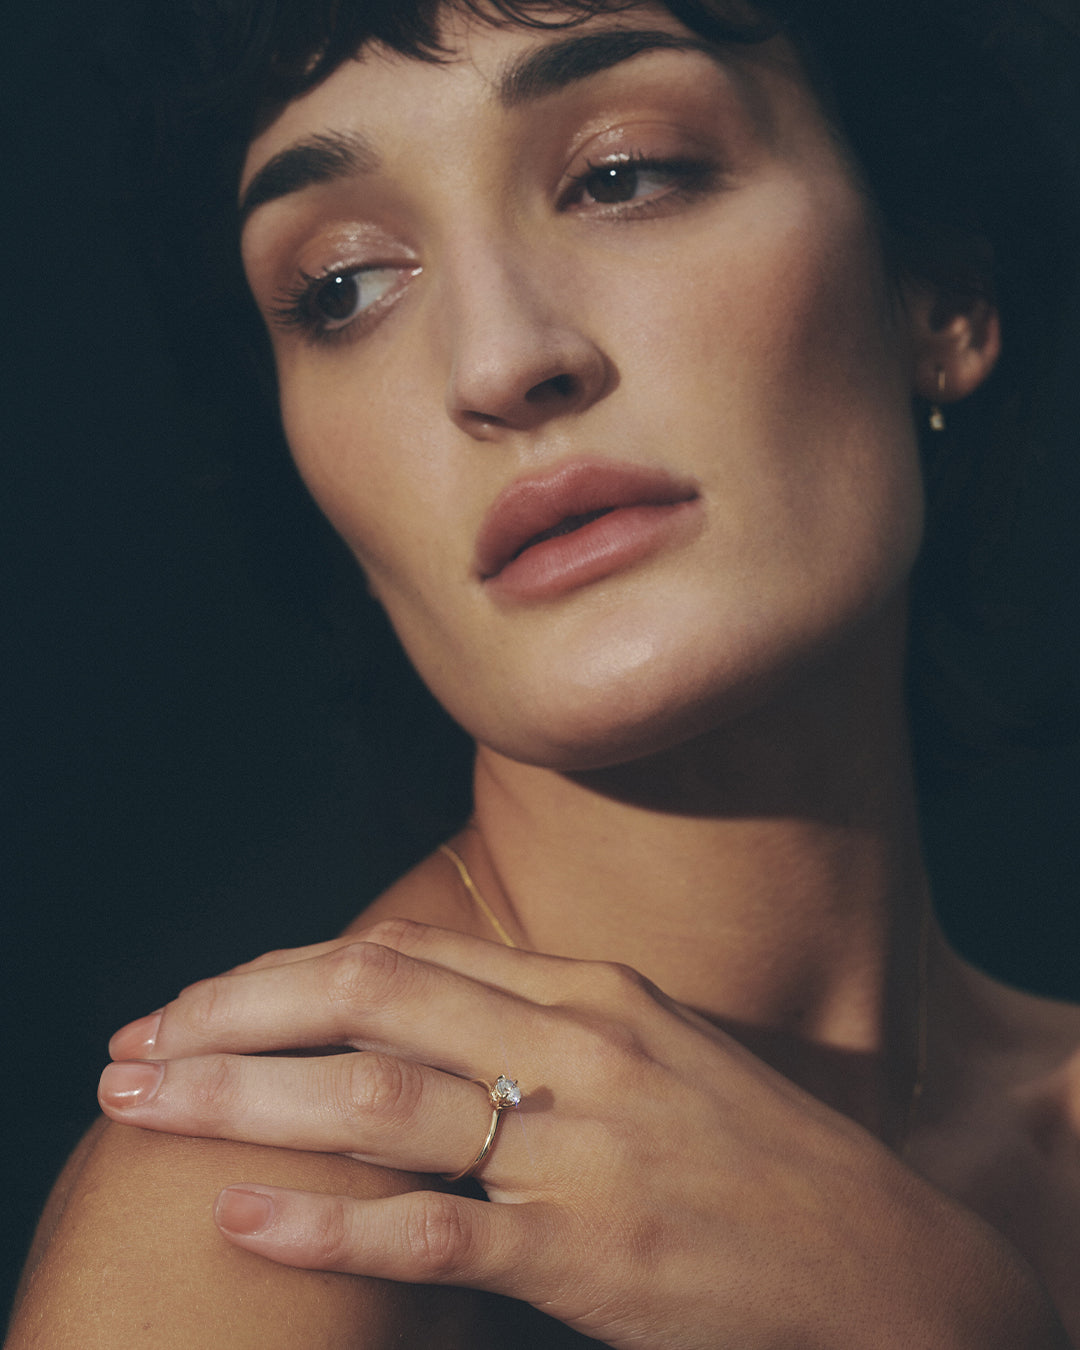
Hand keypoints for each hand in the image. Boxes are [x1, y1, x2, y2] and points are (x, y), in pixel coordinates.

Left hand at [99, 919, 1066, 1348]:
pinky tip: (245, 1218)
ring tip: (143, 1104)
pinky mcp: (583, 1253)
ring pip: (376, 1097)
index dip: (287, 969)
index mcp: (590, 990)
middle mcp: (575, 1048)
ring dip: (242, 1100)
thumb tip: (426, 1013)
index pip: (407, 951)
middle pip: (369, 998)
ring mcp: (578, 1147)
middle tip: (136, 1041)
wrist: (879, 1259)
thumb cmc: (755, 1153)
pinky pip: (431, 1227)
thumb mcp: (654, 1050)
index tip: (204, 997)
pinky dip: (327, 1219)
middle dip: (235, 1013)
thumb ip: (542, 1024)